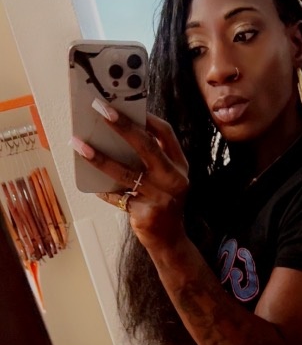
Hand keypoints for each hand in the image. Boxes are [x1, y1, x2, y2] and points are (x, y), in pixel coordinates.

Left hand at [72, 102, 189, 249]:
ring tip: (78, 144)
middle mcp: (174, 180)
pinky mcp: (147, 214)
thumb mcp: (164, 179)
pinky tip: (91, 182)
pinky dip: (103, 189)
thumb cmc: (162, 204)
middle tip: (100, 109)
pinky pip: (118, 196)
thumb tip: (114, 134)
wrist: (170, 241)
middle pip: (146, 146)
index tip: (123, 103)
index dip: (145, 117)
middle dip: (122, 125)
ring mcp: (162, 198)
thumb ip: (150, 159)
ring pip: (126, 172)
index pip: (165, 133)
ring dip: (99, 157)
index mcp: (179, 166)